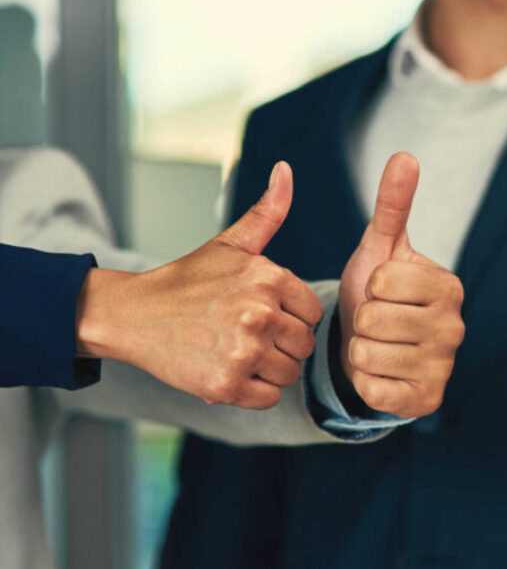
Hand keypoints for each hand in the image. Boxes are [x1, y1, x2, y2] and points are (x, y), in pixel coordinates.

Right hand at [75, 162, 322, 408]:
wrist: (133, 315)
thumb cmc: (189, 280)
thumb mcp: (231, 244)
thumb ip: (267, 213)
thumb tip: (286, 170)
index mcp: (268, 277)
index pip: (312, 313)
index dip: (290, 317)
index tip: (261, 314)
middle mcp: (259, 313)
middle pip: (303, 345)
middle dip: (281, 345)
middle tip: (246, 335)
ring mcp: (243, 351)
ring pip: (289, 373)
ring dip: (268, 370)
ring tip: (236, 352)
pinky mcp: (225, 385)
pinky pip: (269, 398)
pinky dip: (253, 392)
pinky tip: (229, 371)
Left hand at [339, 152, 464, 417]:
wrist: (379, 347)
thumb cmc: (380, 294)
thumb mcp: (381, 248)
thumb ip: (392, 205)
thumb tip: (405, 155)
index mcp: (449, 286)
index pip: (382, 281)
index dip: (369, 286)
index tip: (382, 292)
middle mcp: (455, 327)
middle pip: (372, 318)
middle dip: (362, 320)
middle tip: (377, 323)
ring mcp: (443, 367)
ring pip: (366, 354)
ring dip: (360, 351)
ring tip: (377, 345)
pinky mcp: (426, 401)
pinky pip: (372, 388)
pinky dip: (365, 381)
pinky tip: (380, 373)